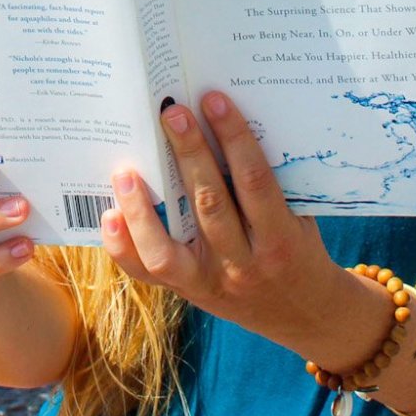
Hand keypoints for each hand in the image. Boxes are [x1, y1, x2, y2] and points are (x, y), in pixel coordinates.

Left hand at [101, 90, 348, 349]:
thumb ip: (268, 183)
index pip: (255, 182)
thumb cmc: (300, 249)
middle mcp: (243, 265)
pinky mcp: (187, 292)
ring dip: (142, 207)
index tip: (214, 100)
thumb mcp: (300, 218)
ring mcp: (210, 283)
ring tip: (125, 170)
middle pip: (209, 205)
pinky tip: (111, 213)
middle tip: (171, 112)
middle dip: (189, 154)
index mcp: (280, 240)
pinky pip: (148, 272)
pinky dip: (124, 244)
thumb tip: (224, 125)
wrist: (305, 315)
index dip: (235, 138)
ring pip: (167, 250)